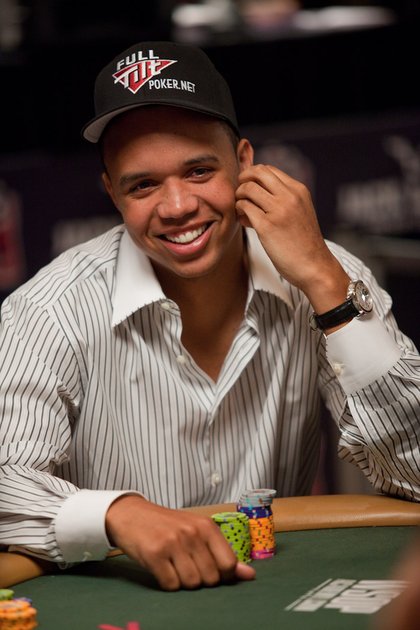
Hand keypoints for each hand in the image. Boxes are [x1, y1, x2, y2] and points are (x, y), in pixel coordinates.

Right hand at [105, 495, 255, 590]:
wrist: (131, 514)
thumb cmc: (168, 526)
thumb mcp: (197, 532)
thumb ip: (223, 553)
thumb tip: (249, 576)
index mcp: (207, 526)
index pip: (228, 564)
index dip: (221, 575)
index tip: (209, 569)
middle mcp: (192, 533)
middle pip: (210, 578)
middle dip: (200, 579)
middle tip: (187, 564)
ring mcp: (172, 542)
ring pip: (191, 583)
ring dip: (183, 582)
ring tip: (174, 565)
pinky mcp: (154, 553)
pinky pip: (170, 585)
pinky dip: (167, 583)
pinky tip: (162, 568)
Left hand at [235, 164, 349, 314]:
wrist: (314, 266)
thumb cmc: (304, 243)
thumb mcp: (299, 212)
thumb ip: (283, 199)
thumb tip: (257, 190)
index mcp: (299, 190)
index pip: (269, 169)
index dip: (253, 176)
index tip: (250, 189)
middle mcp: (290, 196)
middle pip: (257, 172)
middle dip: (243, 179)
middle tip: (240, 194)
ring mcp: (278, 210)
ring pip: (247, 188)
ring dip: (239, 197)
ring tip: (242, 210)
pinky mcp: (267, 226)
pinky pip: (244, 207)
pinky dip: (239, 211)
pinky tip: (244, 221)